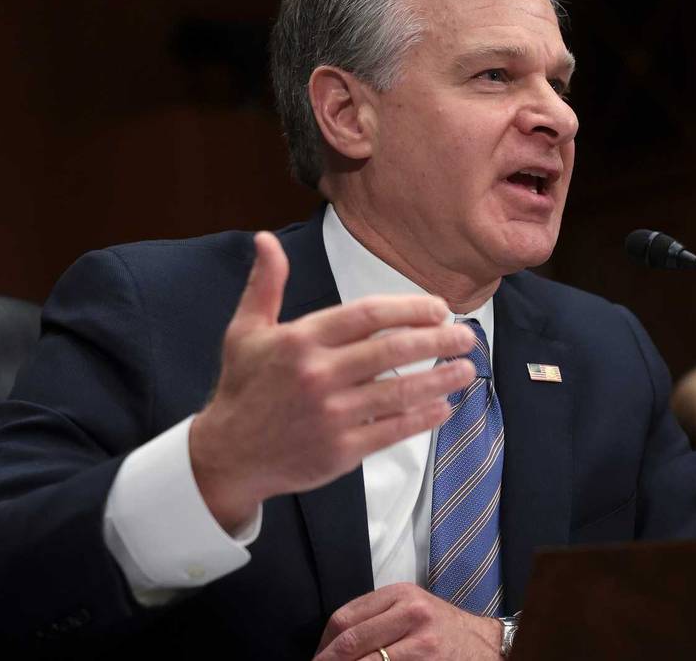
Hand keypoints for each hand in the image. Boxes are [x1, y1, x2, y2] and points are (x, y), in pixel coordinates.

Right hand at [190, 232, 476, 530]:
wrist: (228, 456)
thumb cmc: (243, 388)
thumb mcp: (244, 331)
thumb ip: (265, 284)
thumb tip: (266, 239)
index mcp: (300, 340)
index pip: (367, 315)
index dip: (408, 308)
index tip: (439, 308)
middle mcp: (318, 375)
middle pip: (391, 351)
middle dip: (436, 341)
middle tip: (466, 336)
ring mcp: (331, 414)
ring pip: (398, 392)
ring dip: (439, 379)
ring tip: (467, 370)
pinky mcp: (341, 450)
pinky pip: (392, 430)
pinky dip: (422, 418)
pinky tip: (444, 407)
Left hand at [314, 583, 502, 660]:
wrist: (484, 646)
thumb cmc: (441, 628)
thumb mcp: (410, 607)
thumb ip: (374, 617)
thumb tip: (330, 645)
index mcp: (401, 594)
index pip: (345, 619)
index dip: (324, 645)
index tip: (317, 659)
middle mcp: (412, 615)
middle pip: (351, 643)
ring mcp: (421, 646)